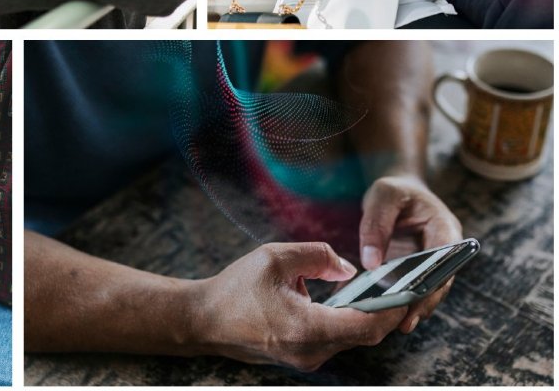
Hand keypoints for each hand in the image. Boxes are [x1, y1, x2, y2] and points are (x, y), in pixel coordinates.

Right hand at [198, 242, 406, 370]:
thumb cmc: (235, 289)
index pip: (367, 325)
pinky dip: (347, 321)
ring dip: (366, 316)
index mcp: (307, 328)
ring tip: (380, 289)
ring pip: (351, 338)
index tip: (410, 288)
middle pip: (365, 335)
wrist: (204, 320)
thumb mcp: (274, 257)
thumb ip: (317, 256)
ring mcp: (307, 359)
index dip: (393, 307)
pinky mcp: (301, 357)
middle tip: (402, 285)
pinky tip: (349, 301)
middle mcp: (312, 351)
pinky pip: (334, 340)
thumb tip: (348, 269)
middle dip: (386, 310)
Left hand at [359, 175, 462, 332]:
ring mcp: (434, 260)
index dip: (431, 285)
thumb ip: (376, 225)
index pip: (444, 263)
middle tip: (403, 324)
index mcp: (445, 228)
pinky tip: (385, 312)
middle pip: (439, 281)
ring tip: (394, 325)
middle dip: (423, 303)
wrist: (398, 190)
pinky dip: (401, 298)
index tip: (415, 303)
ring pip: (428, 289)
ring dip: (413, 306)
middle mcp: (446, 248)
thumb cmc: (393, 189)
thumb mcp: (382, 196)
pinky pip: (413, 286)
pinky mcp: (419, 268)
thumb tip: (371, 263)